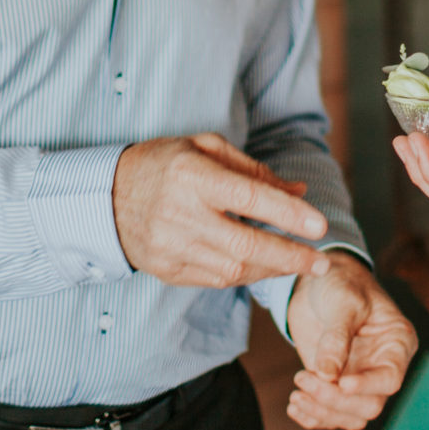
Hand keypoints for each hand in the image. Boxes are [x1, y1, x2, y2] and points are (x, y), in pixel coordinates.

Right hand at [113, 133, 333, 287]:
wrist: (106, 197)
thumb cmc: (165, 164)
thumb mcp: (206, 149)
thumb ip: (254, 171)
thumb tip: (299, 192)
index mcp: (192, 175)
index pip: (249, 198)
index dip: (288, 214)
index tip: (320, 225)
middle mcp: (180, 214)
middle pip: (246, 246)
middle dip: (291, 257)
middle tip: (322, 261)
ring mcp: (171, 248)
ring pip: (234, 270)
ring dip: (273, 269)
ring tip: (298, 263)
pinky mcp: (167, 271)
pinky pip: (217, 280)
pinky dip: (246, 275)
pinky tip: (263, 266)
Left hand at [285, 255, 418, 429]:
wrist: (318, 280)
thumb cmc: (341, 282)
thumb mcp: (342, 302)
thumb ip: (336, 338)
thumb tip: (328, 375)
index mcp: (397, 344)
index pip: (390, 379)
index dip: (368, 386)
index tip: (341, 383)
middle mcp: (381, 366)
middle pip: (370, 405)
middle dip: (335, 401)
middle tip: (303, 379)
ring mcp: (358, 378)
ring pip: (350, 417)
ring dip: (321, 412)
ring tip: (296, 394)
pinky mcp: (335, 384)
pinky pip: (330, 415)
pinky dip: (312, 416)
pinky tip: (294, 405)